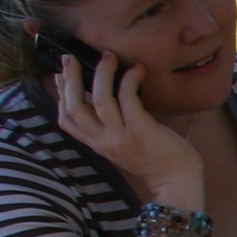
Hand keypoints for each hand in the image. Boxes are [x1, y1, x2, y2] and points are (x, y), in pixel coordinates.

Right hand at [54, 52, 203, 209]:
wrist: (176, 180)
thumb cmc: (154, 158)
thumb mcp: (122, 145)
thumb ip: (109, 127)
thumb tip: (104, 96)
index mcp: (97, 144)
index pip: (66, 120)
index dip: (60, 95)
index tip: (60, 75)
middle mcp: (104, 141)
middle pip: (75, 107)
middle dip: (69, 79)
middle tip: (70, 58)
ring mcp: (121, 136)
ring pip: (99, 99)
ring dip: (102, 73)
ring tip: (108, 56)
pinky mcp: (141, 130)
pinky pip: (128, 98)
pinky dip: (130, 79)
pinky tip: (137, 69)